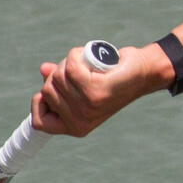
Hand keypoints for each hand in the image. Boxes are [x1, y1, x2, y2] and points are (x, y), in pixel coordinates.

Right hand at [31, 40, 166, 136]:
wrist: (143, 73)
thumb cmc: (112, 79)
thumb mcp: (83, 85)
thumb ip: (62, 81)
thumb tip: (43, 69)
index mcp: (76, 126)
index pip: (39, 123)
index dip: (39, 103)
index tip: (48, 90)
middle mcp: (80, 121)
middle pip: (46, 90)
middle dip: (58, 75)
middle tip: (81, 72)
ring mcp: (87, 107)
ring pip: (57, 76)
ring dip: (69, 63)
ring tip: (89, 67)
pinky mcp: (95, 91)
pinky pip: (70, 66)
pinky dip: (77, 55)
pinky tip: (89, 58)